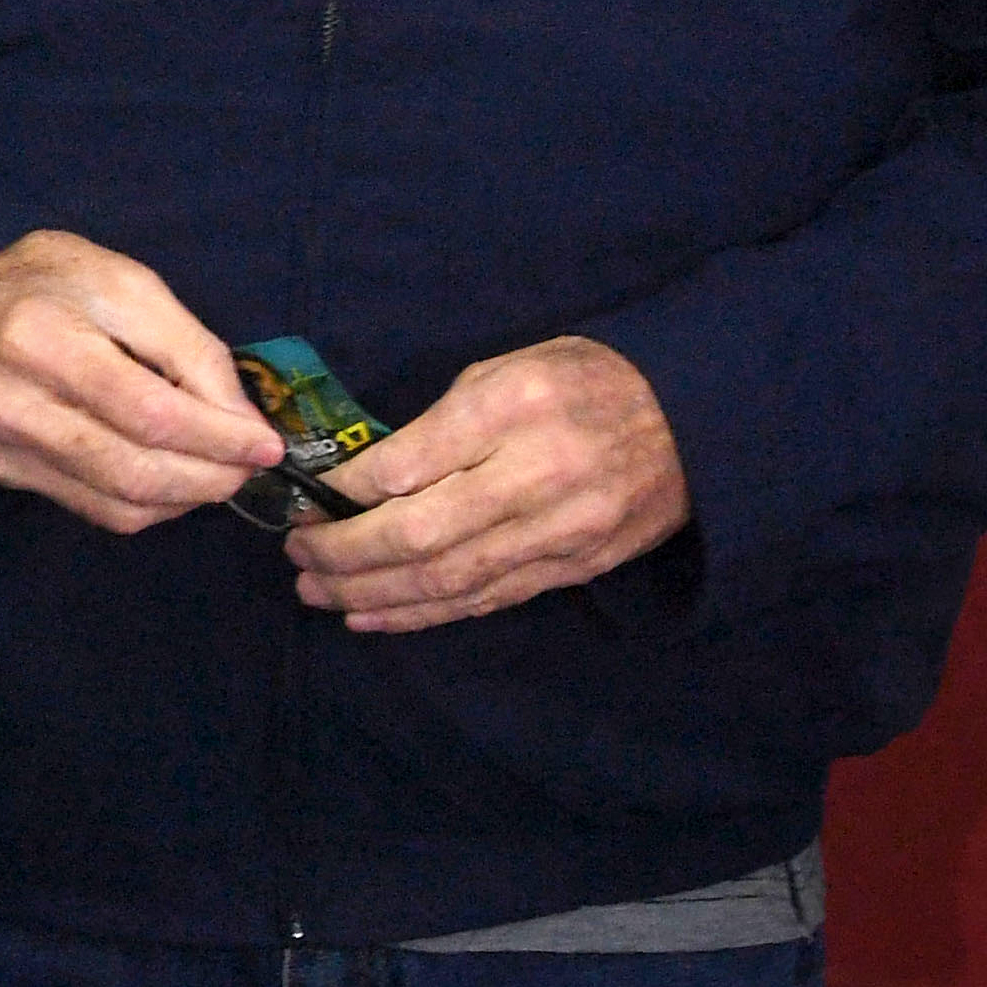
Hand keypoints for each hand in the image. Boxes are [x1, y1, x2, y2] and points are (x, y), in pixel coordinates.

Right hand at [0, 230, 282, 533]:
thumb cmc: (56, 280)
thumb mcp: (131, 285)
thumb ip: (190, 352)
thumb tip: (244, 427)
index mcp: (38, 336)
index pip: (147, 413)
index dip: (217, 438)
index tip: (266, 446)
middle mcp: (5, 400)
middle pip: (131, 469)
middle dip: (209, 478)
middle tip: (249, 469)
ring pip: (114, 502)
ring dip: (184, 498)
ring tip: (217, 474)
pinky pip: (89, 509)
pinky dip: (145, 505)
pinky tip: (170, 481)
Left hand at [282, 335, 686, 631]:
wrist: (691, 421)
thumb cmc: (584, 381)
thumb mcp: (506, 370)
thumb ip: (440, 424)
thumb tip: (367, 476)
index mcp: (512, 410)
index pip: (410, 464)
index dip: (346, 490)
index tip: (305, 497)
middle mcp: (535, 479)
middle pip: (421, 535)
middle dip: (345, 553)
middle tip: (296, 554)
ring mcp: (558, 535)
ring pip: (449, 580)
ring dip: (373, 594)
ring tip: (318, 593)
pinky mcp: (572, 570)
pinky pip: (485, 600)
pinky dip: (423, 614)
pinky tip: (375, 616)